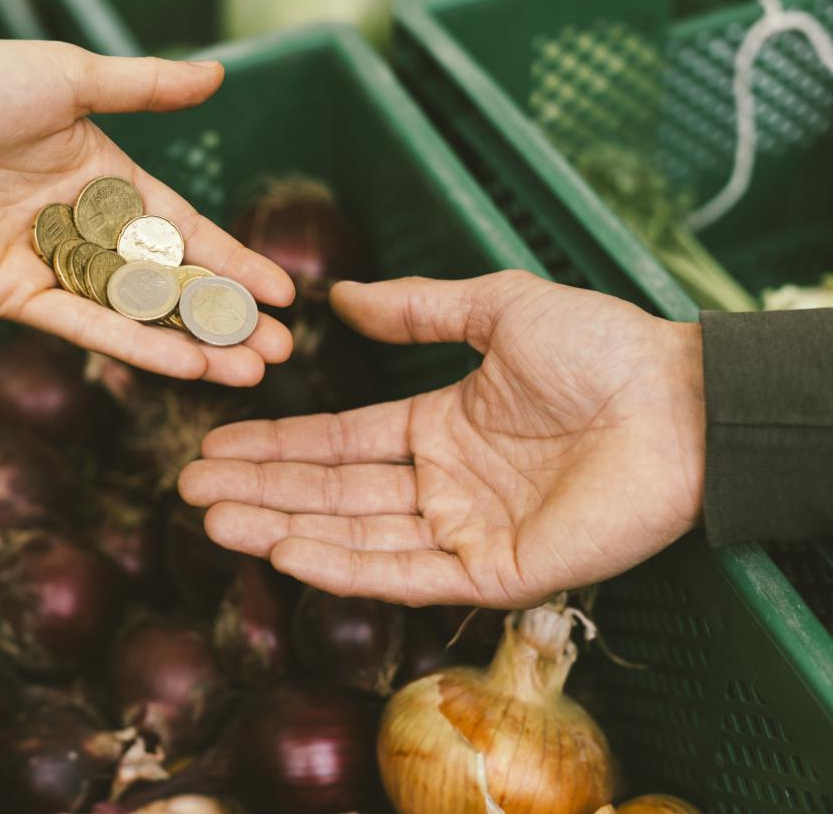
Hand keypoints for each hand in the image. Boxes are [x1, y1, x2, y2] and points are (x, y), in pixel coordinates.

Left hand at [0, 40, 293, 385]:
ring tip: (250, 371)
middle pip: (170, 284)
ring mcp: (50, 267)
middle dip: (226, 317)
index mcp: (103, 177)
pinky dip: (135, 348)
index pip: (185, 231)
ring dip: (194, 345)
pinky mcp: (13, 299)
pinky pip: (84, 327)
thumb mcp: (69, 78)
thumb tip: (218, 74)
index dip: (233, 263)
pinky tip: (188, 367)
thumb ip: (144, 88)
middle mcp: (83, 228)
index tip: (282, 294)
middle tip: (283, 351)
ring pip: (136, 316)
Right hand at [179, 271, 704, 607]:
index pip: (338, 444)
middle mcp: (442, 485)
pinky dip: (340, 567)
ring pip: (354, 537)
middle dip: (259, 492)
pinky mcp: (494, 573)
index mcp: (438, 429)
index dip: (276, 447)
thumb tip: (344, 297)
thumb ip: (418, 309)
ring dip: (281, 529)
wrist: (681, 402)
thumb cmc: (599, 349)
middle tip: (189, 491)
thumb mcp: (496, 308)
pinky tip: (281, 550)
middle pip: (331, 494)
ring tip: (212, 521)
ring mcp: (465, 532)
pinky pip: (403, 574)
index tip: (215, 446)